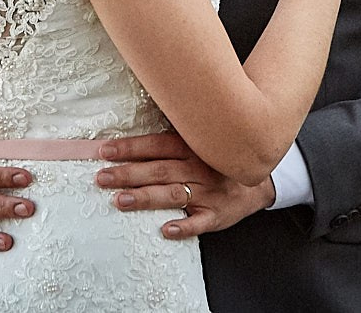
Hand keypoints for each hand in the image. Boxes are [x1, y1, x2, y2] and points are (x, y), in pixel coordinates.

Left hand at [95, 130, 275, 239]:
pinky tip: (165, 230)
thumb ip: (171, 138)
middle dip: (128, 174)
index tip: (104, 151)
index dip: (130, 148)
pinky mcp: (216, 215)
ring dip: (146, 197)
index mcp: (191, 147)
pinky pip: (200, 222)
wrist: (259, 179)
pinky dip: (183, 227)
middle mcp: (197, 168)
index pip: (156, 145)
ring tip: (120, 200)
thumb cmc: (218, 159)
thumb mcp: (199, 141)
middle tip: (102, 178)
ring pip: (172, 194)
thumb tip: (135, 130)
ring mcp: (208, 193)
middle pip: (159, 170)